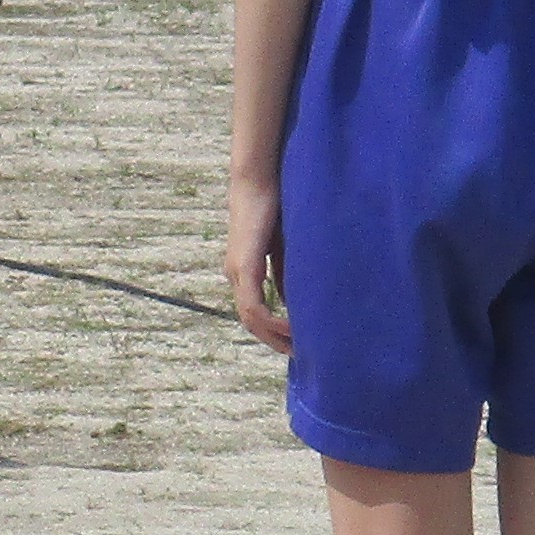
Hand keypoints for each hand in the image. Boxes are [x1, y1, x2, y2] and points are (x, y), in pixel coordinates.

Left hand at [227, 177, 290, 352]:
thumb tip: (293, 301)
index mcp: (244, 270)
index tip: (296, 342)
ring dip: (273, 335)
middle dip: (274, 340)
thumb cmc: (273, 205)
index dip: (272, 330)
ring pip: (250, 317)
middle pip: (250, 321)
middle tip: (299, 355)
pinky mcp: (244, 265)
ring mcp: (237, 271)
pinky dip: (270, 321)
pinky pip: (252, 305)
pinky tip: (289, 327)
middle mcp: (236, 274)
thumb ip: (286, 272)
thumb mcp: (283, 247)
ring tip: (297, 346)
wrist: (258, 179)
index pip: (254, 311)